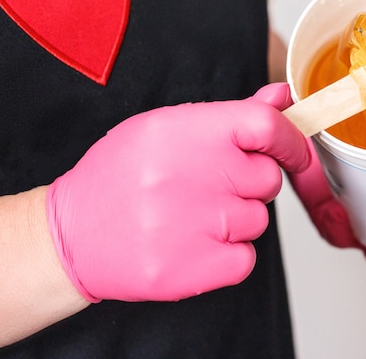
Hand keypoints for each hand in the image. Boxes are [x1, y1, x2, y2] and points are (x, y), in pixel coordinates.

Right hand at [46, 85, 309, 301]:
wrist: (71, 236)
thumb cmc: (118, 178)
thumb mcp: (165, 131)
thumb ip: (230, 116)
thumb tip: (281, 96)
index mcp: (183, 131)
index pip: (265, 125)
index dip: (291, 141)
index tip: (294, 152)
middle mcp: (190, 175)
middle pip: (267, 179)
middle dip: (249, 184)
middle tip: (209, 188)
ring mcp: (192, 224)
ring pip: (257, 220)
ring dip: (235, 221)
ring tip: (189, 217)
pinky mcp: (192, 269)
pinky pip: (245, 259)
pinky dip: (228, 255)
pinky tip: (191, 245)